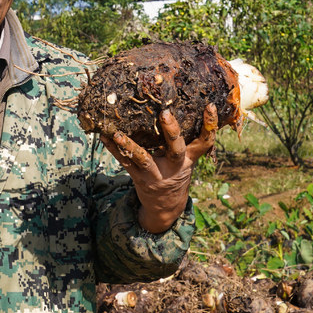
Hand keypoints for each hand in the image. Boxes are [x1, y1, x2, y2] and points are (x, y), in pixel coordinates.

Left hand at [101, 104, 217, 233]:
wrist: (166, 206)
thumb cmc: (176, 173)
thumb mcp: (187, 160)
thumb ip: (187, 140)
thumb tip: (182, 105)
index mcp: (189, 159)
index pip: (204, 142)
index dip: (209, 125)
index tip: (209, 106)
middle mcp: (174, 167)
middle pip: (176, 149)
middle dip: (171, 131)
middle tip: (165, 113)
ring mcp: (156, 174)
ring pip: (144, 159)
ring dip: (130, 146)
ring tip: (118, 133)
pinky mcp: (140, 178)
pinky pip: (125, 163)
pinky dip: (114, 149)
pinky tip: (103, 137)